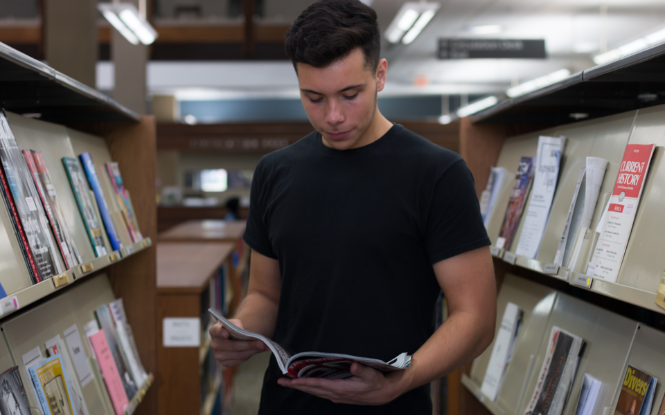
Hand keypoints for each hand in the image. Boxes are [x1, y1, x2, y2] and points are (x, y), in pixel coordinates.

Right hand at [209, 319, 265, 366]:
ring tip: (264, 347)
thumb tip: (244, 333)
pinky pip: (240, 360)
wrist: (233, 337)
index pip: (217, 331)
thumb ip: (238, 325)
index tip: (227, 334)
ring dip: (253, 351)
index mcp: (214, 331)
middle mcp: (214, 344)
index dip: (221, 333)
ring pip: (239, 354)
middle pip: (233, 346)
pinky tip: (258, 350)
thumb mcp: (235, 322)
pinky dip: (250, 355)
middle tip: (262, 343)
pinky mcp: (225, 363)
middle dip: (249, 344)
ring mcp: (218, 355)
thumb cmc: (233, 327)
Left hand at [277, 362, 404, 404]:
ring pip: (315, 392)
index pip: (318, 385)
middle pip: (312, 390)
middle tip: (281, 381)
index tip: (291, 381)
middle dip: (296, 386)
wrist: (384, 393)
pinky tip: (306, 385)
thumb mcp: (372, 375)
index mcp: (341, 389)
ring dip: (302, 388)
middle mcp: (336, 394)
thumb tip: (355, 365)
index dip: (304, 383)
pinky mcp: (339, 395)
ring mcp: (337, 396)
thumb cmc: (377, 383)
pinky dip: (311, 388)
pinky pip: (320, 392)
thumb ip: (363, 371)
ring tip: (289, 382)